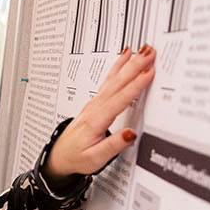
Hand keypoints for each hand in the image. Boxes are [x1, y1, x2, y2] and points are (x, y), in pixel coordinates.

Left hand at [44, 45, 156, 183]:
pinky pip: (109, 80)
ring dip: (128, 63)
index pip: (119, 100)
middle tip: (150, 53)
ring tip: (142, 50)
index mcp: (96, 120)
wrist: (60, 156)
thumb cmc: (76, 157)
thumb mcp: (94, 158)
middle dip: (134, 67)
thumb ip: (113, 146)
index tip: (149, 73)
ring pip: (114, 79)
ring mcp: (94, 103)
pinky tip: (124, 56)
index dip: (135, 85)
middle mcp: (94, 108)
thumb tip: (130, 134)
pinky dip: (118, 66)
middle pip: (118, 83)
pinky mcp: (96, 102)